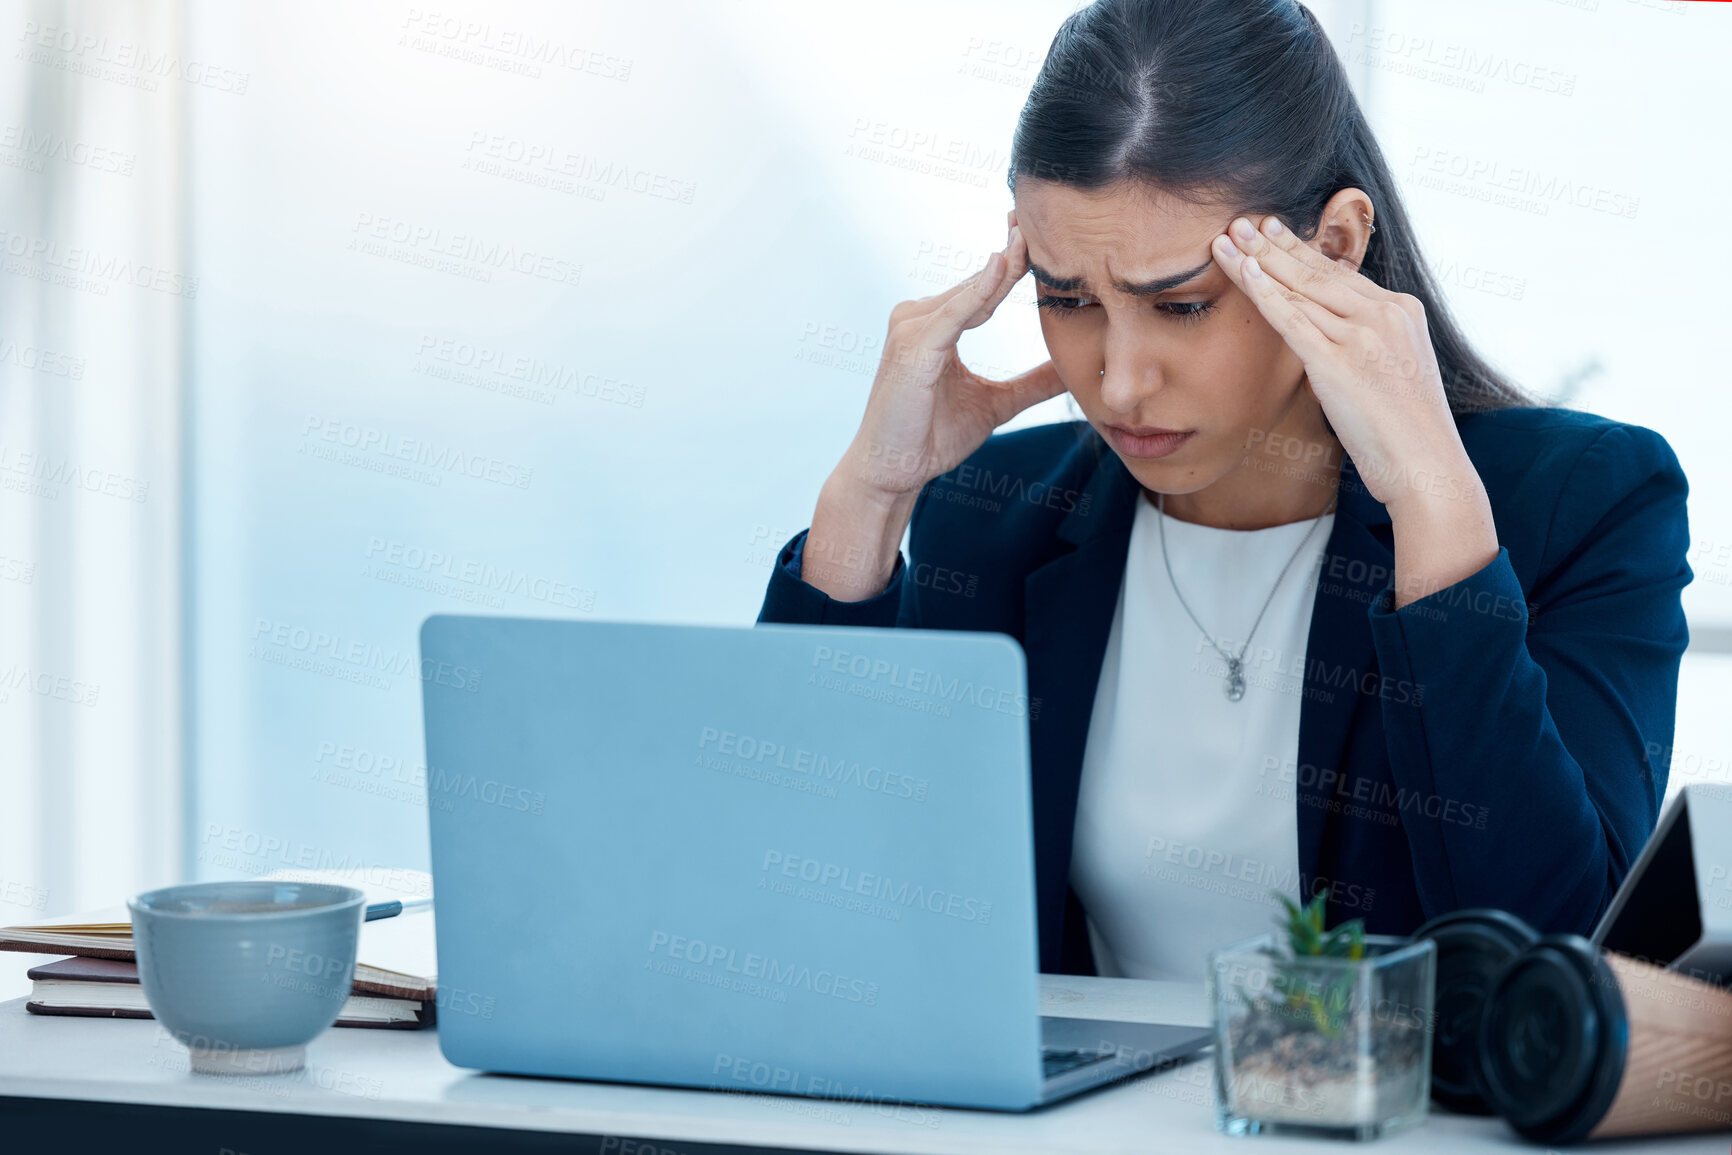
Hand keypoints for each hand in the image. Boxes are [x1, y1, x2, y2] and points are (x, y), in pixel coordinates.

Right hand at [837, 221, 1064, 500]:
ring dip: (1004, 267)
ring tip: (1034, 236)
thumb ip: (1031, 384)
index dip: (1013, 262)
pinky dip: (978, 291)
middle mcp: (919, 317)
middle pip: (977, 282)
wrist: (893, 471)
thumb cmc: (931, 437)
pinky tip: (1003, 265)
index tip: (1044, 235)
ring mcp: (912, 328)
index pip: (982, 287)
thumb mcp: (995, 404)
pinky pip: (954, 314)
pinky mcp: (913, 346)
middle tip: (1044, 218)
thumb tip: (1070, 372)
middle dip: (1013, 254)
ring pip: (970, 293)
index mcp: (936, 325)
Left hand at [1209, 214, 1469, 515]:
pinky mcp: (1340, 362)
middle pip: (1317, 272)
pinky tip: (1243, 272)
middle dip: (1274, 244)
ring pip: (1300, 289)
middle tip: (1241, 221)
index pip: (1340, 274)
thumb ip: (1361, 349)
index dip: (1301, 251)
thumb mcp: (1391, 375)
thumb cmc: (1405, 434)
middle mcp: (1385, 314)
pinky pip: (1292, 319)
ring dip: (1259, 261)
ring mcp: (1363, 336)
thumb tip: (1324, 347)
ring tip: (1228, 238)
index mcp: (1401, 311)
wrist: (1427, 466)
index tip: (1272, 231)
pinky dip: (1265, 293)